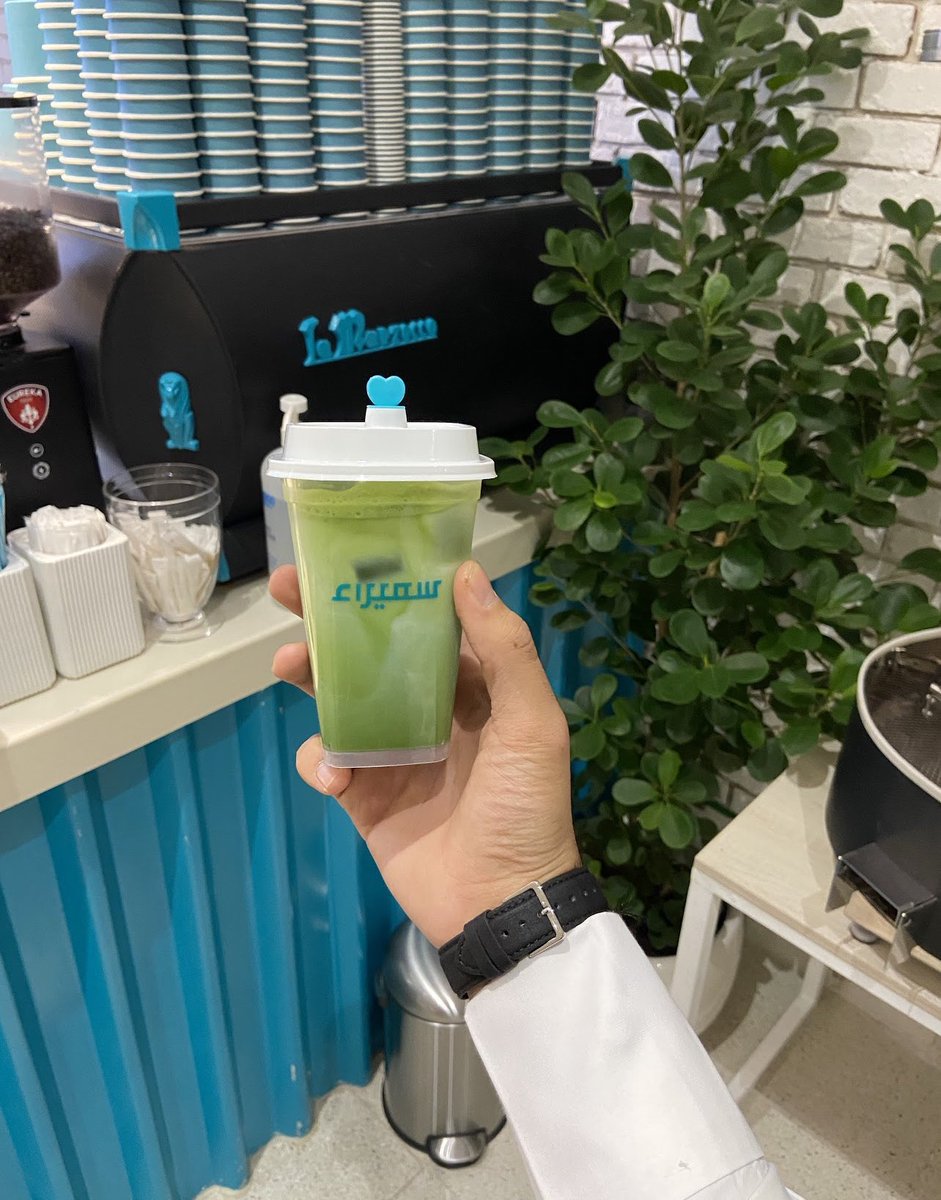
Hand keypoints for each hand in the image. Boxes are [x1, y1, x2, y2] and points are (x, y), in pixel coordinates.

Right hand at [270, 561, 580, 947]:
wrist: (499, 903)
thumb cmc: (525, 806)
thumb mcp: (532, 723)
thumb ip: (504, 649)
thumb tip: (465, 573)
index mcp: (472, 688)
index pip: (423, 624)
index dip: (388, 589)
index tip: (349, 557)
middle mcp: (428, 712)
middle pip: (370, 654)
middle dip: (330, 621)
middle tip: (287, 587)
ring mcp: (391, 753)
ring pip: (339, 700)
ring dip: (310, 678)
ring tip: (286, 665)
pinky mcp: (363, 796)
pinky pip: (327, 762)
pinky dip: (320, 763)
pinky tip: (334, 778)